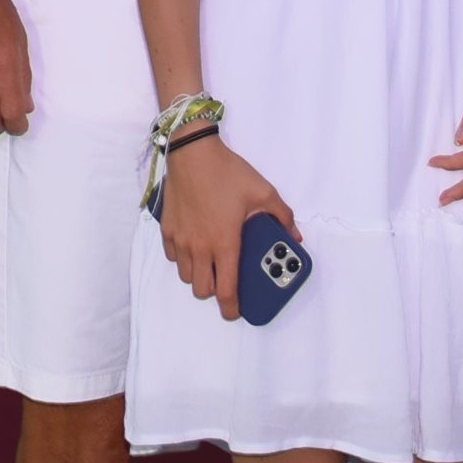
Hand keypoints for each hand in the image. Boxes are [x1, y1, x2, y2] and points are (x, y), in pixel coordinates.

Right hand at [158, 137, 294, 321]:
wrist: (192, 152)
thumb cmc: (228, 172)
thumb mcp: (263, 191)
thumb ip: (282, 216)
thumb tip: (295, 235)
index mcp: (224, 243)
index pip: (225, 291)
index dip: (232, 308)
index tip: (237, 311)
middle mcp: (199, 248)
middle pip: (202, 290)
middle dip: (215, 291)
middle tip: (226, 278)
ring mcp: (180, 240)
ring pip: (186, 276)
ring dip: (199, 275)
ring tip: (212, 260)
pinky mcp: (167, 230)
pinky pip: (173, 257)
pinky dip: (184, 258)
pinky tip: (196, 244)